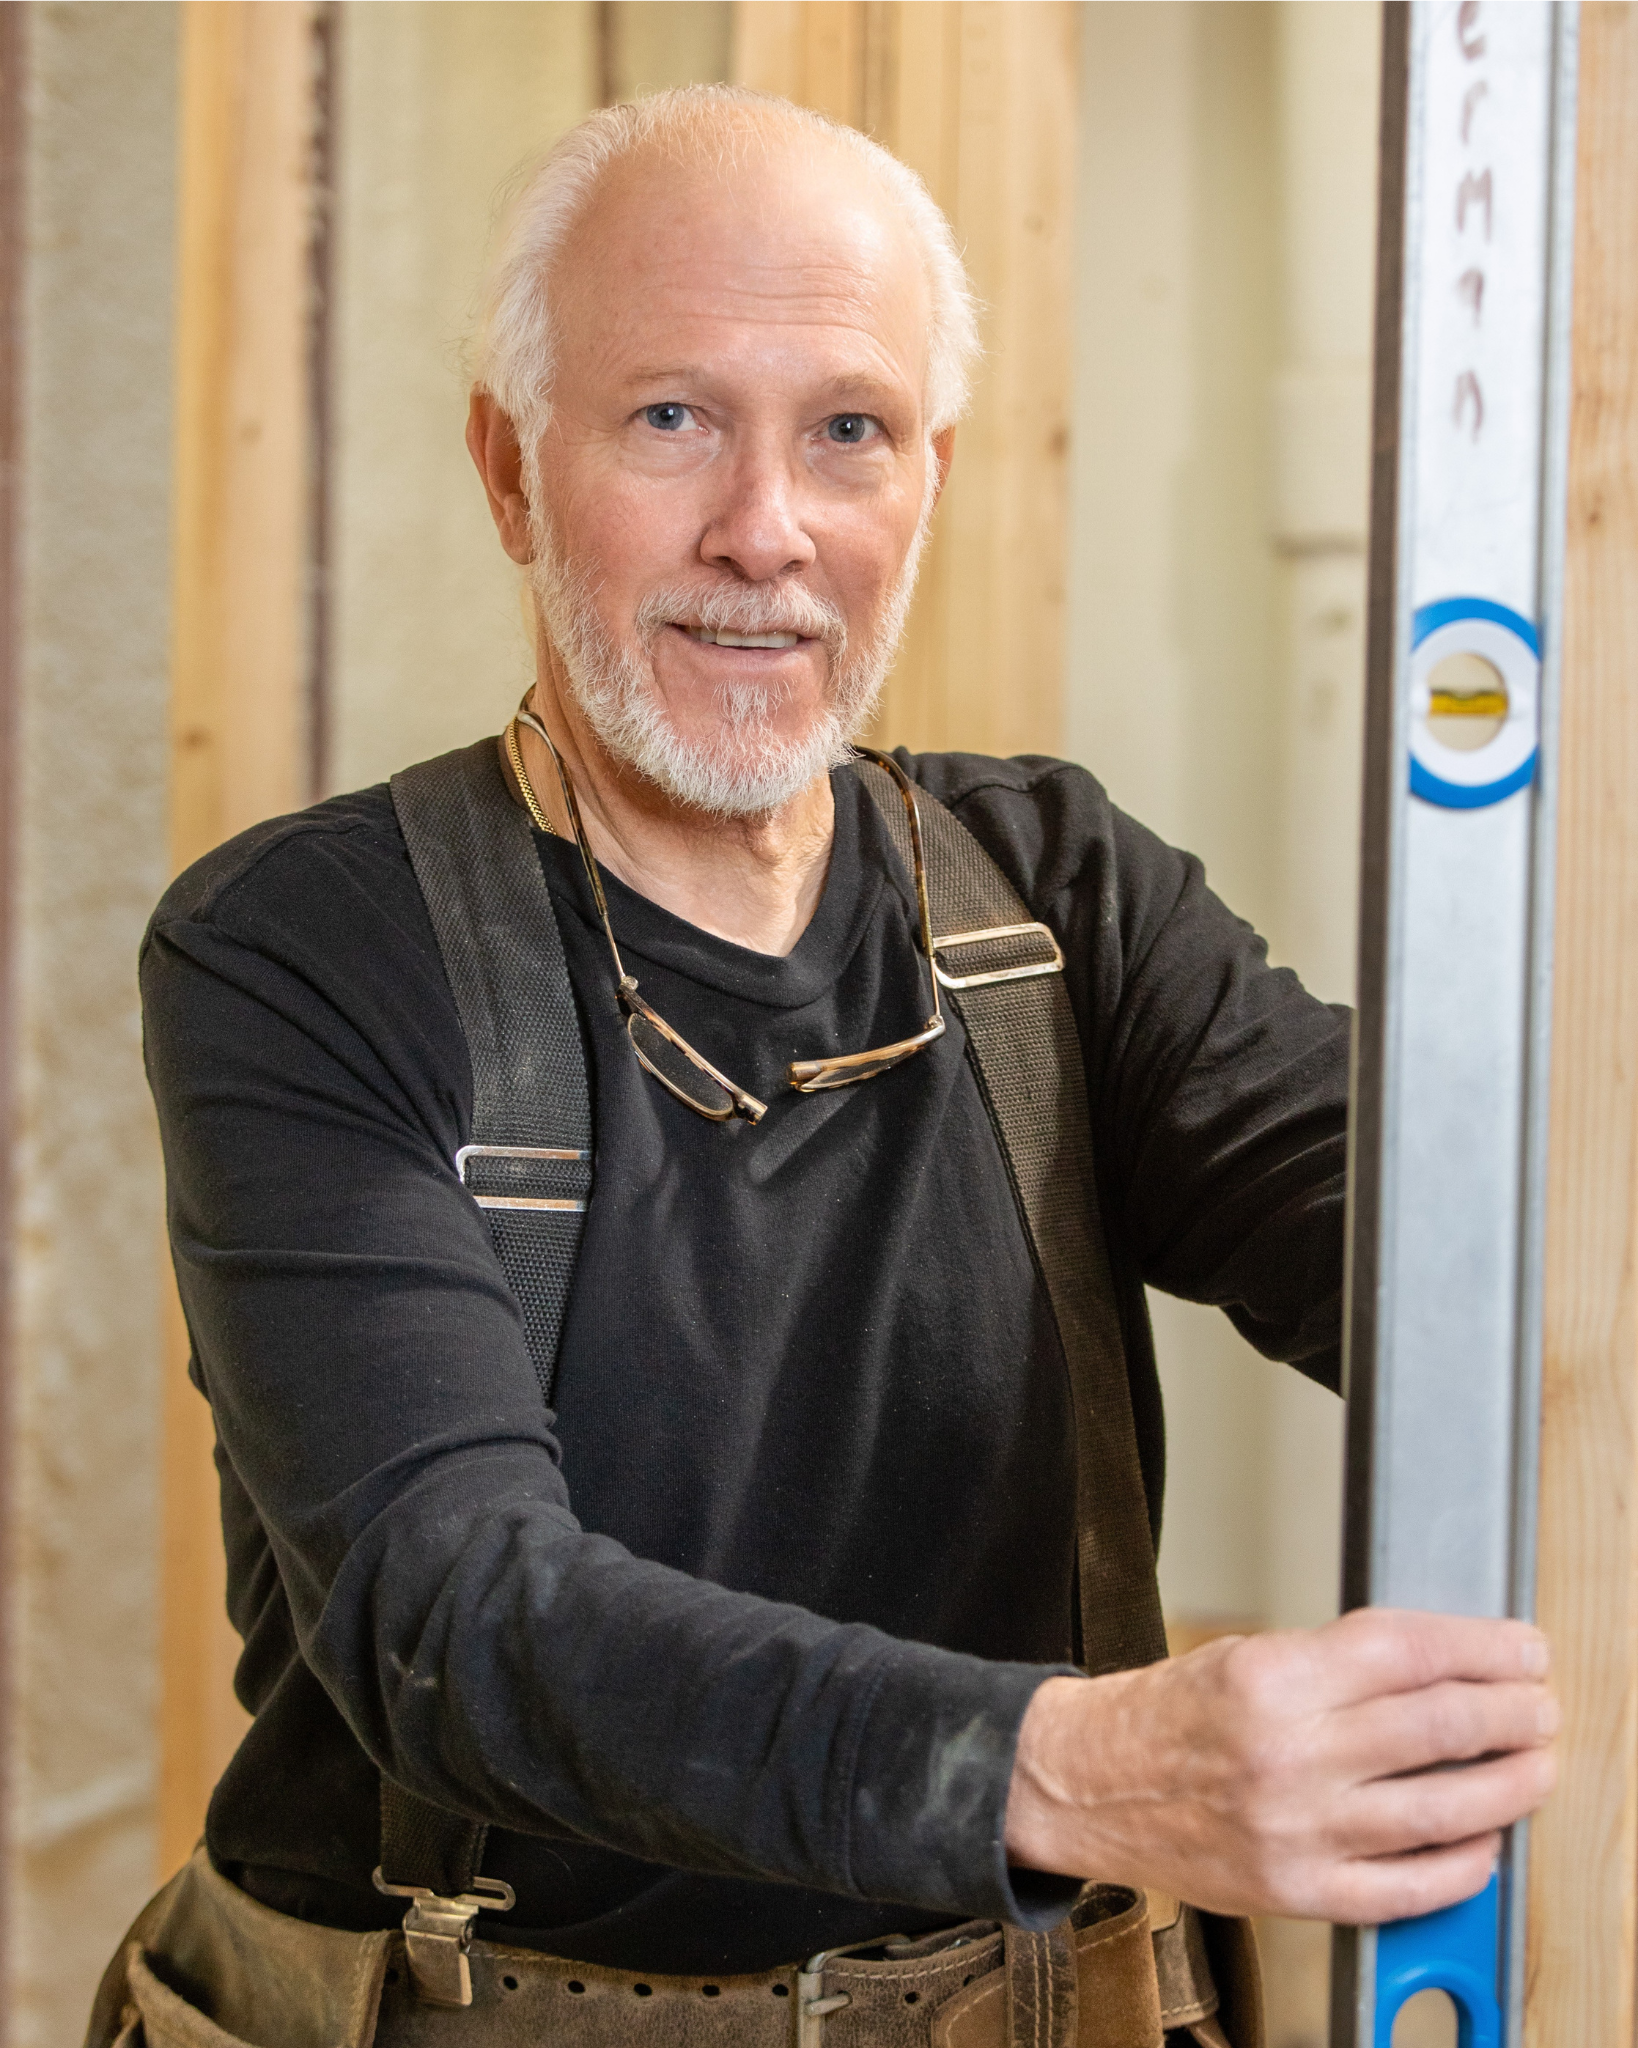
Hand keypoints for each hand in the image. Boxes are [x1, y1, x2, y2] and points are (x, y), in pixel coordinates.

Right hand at [1003, 1608, 1556, 1922]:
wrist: (1092, 1784)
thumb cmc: (1169, 1716)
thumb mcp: (1250, 1657)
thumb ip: (1339, 1665)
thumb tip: (1440, 1672)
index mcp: (1274, 1679)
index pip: (1409, 1653)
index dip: (1482, 1648)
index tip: (1521, 1650)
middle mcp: (1289, 1753)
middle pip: (1438, 1725)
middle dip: (1510, 1712)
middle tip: (1539, 1706)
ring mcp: (1297, 1828)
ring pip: (1439, 1809)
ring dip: (1506, 1786)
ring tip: (1534, 1767)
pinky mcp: (1297, 1888)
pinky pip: (1406, 1886)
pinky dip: (1460, 1865)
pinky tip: (1482, 1841)